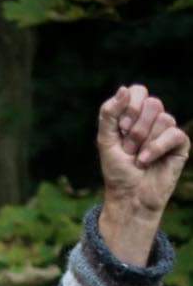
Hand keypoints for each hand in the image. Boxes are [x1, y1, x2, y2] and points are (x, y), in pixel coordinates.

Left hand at [97, 85, 188, 263]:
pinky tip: (146, 160)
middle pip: (153, 103)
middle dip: (136, 128)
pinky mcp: (180, 145)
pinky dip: (156, 148)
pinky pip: (173, 134)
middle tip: (129, 147)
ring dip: (144, 141)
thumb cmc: (116, 170)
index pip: (138, 91)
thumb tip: (123, 89)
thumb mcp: (105, 140)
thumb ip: (109, 114)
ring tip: (138, 157)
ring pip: (163, 118)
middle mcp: (152, 120)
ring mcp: (167, 131)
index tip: (121, 127)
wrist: (129, 196)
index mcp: (133, 115)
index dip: (130, 107)